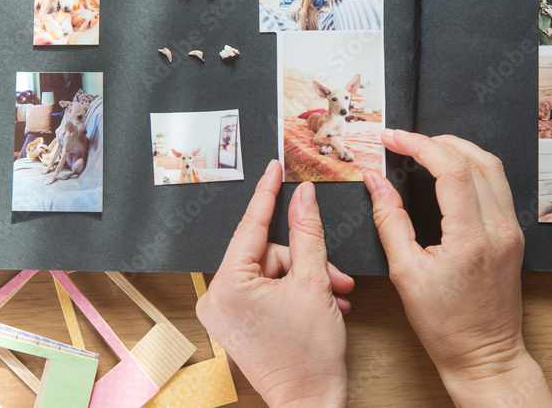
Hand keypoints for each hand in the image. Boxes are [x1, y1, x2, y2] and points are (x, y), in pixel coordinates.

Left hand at [196, 161, 354, 406]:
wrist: (311, 403)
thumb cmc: (310, 356)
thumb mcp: (315, 282)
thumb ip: (309, 233)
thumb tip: (304, 197)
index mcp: (227, 286)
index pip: (250, 226)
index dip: (267, 193)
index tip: (274, 167)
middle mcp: (216, 298)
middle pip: (269, 252)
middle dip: (307, 262)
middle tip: (334, 278)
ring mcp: (224, 313)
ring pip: (273, 271)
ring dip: (308, 279)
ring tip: (334, 296)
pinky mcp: (235, 322)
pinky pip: (267, 289)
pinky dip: (296, 292)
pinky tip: (321, 304)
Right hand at [363, 130, 551, 406]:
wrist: (485, 355)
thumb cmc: (446, 326)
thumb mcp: (405, 273)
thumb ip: (390, 220)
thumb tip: (376, 181)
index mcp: (471, 239)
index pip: (451, 169)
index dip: (419, 144)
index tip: (393, 138)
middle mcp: (499, 228)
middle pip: (475, 159)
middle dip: (436, 141)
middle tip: (404, 141)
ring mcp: (511, 230)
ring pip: (492, 167)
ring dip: (458, 149)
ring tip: (425, 148)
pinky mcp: (514, 234)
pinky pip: (498, 185)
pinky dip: (473, 167)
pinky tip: (450, 171)